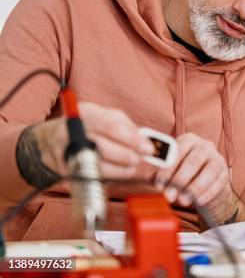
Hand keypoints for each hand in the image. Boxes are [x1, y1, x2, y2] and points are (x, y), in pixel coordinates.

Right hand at [34, 102, 153, 177]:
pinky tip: (118, 172)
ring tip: (132, 167)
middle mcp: (72, 130)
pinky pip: (90, 175)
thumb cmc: (90, 127)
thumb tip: (146, 142)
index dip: (132, 139)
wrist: (52, 139)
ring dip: (120, 169)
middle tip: (139, 159)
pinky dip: (108, 176)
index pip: (111, 126)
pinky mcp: (63, 169)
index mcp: (85, 112)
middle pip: (103, 146)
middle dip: (126, 155)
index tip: (148, 148)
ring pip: (97, 164)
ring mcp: (64, 151)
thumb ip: (127, 127)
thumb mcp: (107, 117)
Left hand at [154, 133, 232, 219]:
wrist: (205, 183)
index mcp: (188, 140)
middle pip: (194, 160)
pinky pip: (218, 183)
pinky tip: (197, 202)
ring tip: (183, 201)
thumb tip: (147, 177)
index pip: (178, 152)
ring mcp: (217, 159)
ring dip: (194, 188)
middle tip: (170, 196)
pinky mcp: (224, 174)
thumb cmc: (182, 174)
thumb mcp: (170, 171)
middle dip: (180, 180)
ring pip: (209, 171)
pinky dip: (207, 194)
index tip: (159, 185)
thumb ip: (159, 173)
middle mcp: (205, 146)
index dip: (167, 169)